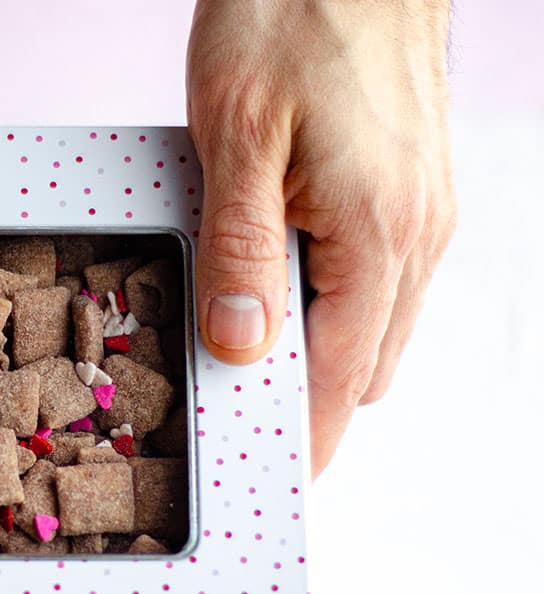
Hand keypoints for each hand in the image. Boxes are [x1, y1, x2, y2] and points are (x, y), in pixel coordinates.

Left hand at [186, 0, 455, 476]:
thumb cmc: (291, 15)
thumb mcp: (238, 137)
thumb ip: (242, 252)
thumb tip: (245, 348)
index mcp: (378, 235)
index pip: (343, 379)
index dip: (307, 437)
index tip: (276, 480)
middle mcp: (416, 232)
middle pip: (366, 363)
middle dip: (309, 399)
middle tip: (238, 414)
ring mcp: (422, 207)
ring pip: (374, 321)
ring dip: (320, 348)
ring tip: (247, 350)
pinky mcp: (411, 183)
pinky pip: (377, 275)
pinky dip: (333, 300)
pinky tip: (280, 281)